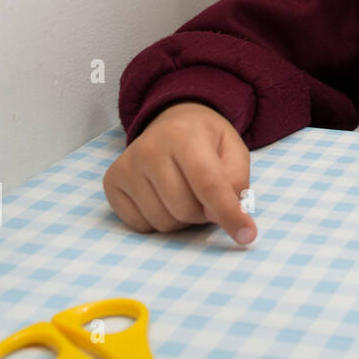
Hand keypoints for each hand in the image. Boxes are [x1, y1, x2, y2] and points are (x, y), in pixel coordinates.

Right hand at [103, 100, 257, 244]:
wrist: (172, 122)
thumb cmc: (207, 141)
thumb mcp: (234, 151)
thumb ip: (235, 182)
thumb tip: (220, 216)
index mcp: (184, 135)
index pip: (208, 184)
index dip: (229, 213)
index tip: (247, 236)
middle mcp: (149, 148)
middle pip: (185, 208)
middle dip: (204, 214)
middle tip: (207, 196)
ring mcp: (126, 166)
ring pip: (163, 222)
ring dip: (183, 219)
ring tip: (185, 193)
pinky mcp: (111, 182)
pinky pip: (141, 226)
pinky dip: (159, 221)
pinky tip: (163, 197)